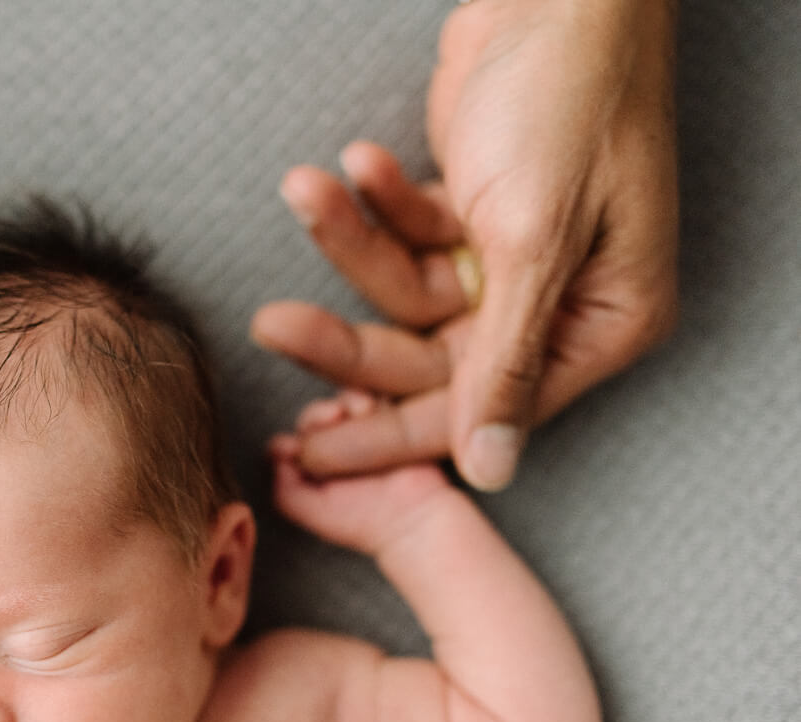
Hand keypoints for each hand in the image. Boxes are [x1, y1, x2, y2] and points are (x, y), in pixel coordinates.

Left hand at [254, 0, 677, 489]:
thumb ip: (505, 360)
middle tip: (272, 323)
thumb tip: (491, 470)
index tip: (309, 452)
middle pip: (429, 358)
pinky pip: (408, 235)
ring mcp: (514, 261)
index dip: (389, 435)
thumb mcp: (536, 240)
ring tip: (306, 188)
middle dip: (346, 337)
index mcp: (600, 326)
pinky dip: (378, 203)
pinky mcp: (474, 215)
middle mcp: (560, 304)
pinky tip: (356, 162)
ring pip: (406, 292)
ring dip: (351, 242)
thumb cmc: (574, 100)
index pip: (478, 411)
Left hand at [269, 390, 452, 556]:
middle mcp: (336, 449)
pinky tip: (367, 409)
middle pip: (315, 417)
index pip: (293, 441)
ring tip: (351, 414)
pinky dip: (365, 398)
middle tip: (330, 421)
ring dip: (341, 405)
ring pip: (341, 404)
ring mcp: (363, 434)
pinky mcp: (390, 421)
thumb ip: (284, 487)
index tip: (294, 447)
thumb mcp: (309, 510)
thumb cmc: (362, 521)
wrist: (412, 518)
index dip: (292, 441)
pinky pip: (372, 398)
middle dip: (317, 417)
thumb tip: (276, 454)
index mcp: (315, 468)